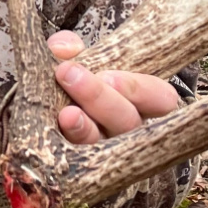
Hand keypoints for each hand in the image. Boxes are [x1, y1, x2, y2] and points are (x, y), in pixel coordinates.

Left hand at [45, 31, 179, 145]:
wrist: (47, 101)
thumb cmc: (73, 76)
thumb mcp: (74, 56)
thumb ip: (70, 47)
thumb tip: (63, 48)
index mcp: (141, 100)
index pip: (160, 99)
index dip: (140, 90)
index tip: (110, 76)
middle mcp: (127, 127)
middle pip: (127, 120)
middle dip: (99, 97)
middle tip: (70, 74)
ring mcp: (104, 147)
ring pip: (103, 143)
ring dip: (84, 127)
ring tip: (66, 113)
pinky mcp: (76, 160)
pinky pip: (76, 157)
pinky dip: (66, 140)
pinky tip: (55, 128)